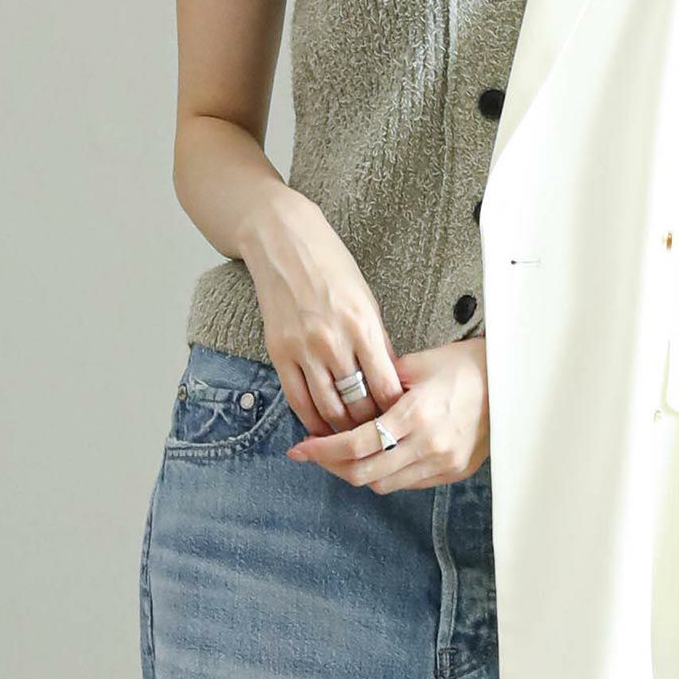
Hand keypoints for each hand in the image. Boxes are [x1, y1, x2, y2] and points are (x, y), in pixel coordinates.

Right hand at [240, 187, 405, 436]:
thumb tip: (390, 379)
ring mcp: (304, 348)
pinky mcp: (279, 352)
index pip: (386, 386)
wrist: (284, 242)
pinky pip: (296, 399)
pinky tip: (321, 428)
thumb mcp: (366, 299)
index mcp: (363, 325)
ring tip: (353, 437)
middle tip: (378, 435)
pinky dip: (311, 419)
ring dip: (342, 429)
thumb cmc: (331, 265)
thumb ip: (377, 340)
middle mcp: (334, 341)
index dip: (395, 410)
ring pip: (328, 408)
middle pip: (358, 403)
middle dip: (371, 425)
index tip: (399, 419)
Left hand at [286, 337, 488, 492]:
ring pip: (384, 484)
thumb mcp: (417, 364)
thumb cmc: (466, 366)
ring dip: (358, 472)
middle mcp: (429, 444)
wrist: (510, 381)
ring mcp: (443, 462)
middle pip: (364, 473)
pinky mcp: (453, 472)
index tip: (302, 448)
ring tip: (343, 455)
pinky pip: (408, 483)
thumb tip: (346, 394)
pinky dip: (386, 473)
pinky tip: (378, 456)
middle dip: (332, 466)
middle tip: (315, 453)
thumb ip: (380, 382)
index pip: (357, 443)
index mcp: (417, 414)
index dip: (324, 449)